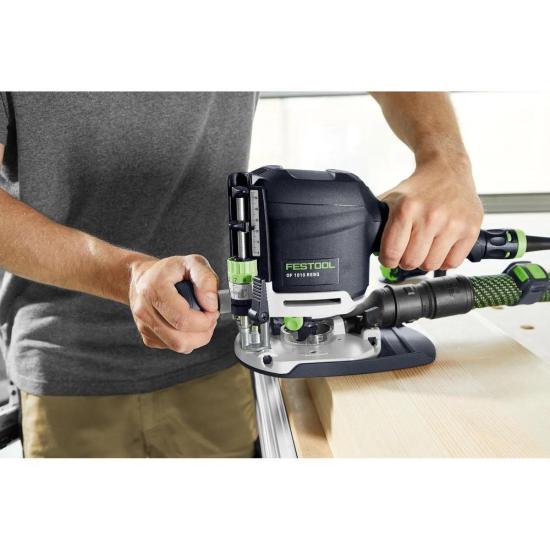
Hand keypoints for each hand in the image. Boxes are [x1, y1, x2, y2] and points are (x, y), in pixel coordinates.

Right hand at [129, 254, 219, 352]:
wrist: (144, 277)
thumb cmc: (170, 270)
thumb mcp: (192, 262)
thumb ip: (206, 278)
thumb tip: (211, 304)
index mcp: (154, 289)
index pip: (182, 319)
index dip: (205, 320)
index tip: (213, 310)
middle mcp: (144, 309)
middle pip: (180, 339)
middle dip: (203, 332)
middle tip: (210, 318)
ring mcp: (144, 325)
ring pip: (177, 346)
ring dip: (197, 338)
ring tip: (202, 322)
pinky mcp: (146, 336)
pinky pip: (172, 346)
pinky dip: (187, 339)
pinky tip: (189, 324)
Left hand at [378, 156, 482, 270]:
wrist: (447, 169)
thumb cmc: (419, 187)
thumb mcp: (393, 198)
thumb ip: (380, 221)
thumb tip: (369, 245)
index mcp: (406, 209)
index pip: (392, 252)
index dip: (388, 259)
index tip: (390, 257)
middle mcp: (430, 216)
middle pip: (411, 262)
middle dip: (406, 260)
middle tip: (408, 251)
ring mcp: (453, 224)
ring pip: (431, 265)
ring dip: (425, 261)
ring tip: (425, 248)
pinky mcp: (470, 229)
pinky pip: (453, 263)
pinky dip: (444, 261)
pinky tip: (440, 248)